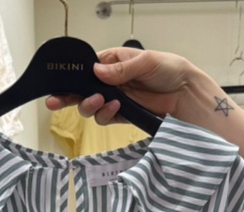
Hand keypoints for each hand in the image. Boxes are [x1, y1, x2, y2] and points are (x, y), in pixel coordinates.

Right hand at [46, 47, 200, 124]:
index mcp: (113, 62)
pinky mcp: (122, 115)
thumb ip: (121, 69)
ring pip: (90, 107)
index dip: (72, 77)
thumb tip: (97, 71)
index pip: (86, 69)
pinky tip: (115, 107)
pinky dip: (106, 115)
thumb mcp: (146, 61)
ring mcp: (115, 99)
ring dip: (90, 106)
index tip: (61, 84)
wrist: (186, 94)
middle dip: (68, 97)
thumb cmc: (170, 70)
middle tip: (57, 102)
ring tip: (99, 101)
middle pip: (81, 90)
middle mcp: (111, 81)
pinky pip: (105, 118)